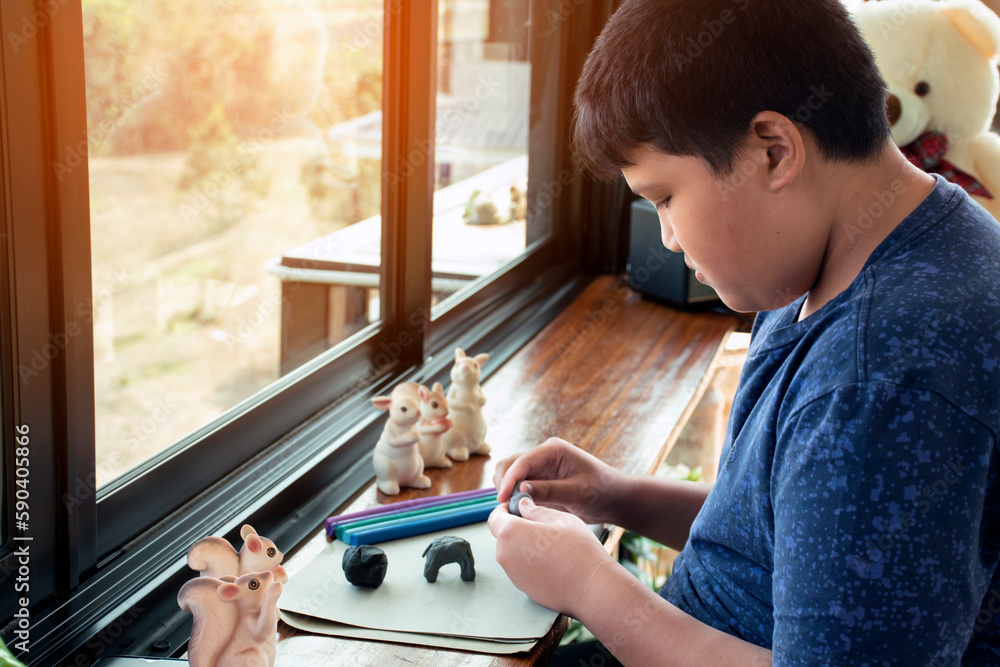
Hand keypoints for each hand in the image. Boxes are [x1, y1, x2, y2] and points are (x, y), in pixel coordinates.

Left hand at [488, 497, 614, 616]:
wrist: (592, 587)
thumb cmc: (578, 550)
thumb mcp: (560, 519)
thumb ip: (535, 510)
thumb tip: (523, 505)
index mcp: (510, 533)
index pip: (495, 518)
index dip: (504, 510)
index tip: (517, 508)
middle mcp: (505, 555)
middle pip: (503, 536)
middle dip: (517, 528)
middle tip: (541, 526)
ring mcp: (513, 575)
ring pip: (513, 553)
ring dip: (525, 546)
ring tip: (552, 546)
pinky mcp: (523, 588)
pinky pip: (522, 569)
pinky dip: (532, 563)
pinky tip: (554, 562)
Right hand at [493, 437, 625, 525]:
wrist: (615, 499)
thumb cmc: (602, 491)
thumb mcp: (578, 493)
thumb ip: (549, 491)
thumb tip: (520, 490)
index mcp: (553, 450)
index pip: (522, 462)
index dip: (509, 480)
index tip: (502, 499)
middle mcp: (543, 456)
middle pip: (510, 465)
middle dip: (504, 484)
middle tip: (507, 508)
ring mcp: (540, 468)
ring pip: (510, 475)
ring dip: (507, 491)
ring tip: (513, 511)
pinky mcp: (540, 482)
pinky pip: (518, 487)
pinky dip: (514, 498)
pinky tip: (519, 512)